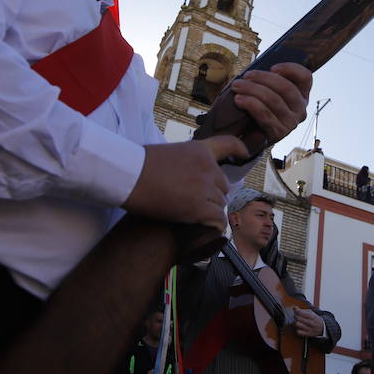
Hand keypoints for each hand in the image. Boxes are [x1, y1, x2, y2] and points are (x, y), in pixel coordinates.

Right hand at [124, 136, 246, 230]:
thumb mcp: (165, 154)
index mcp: (199, 150)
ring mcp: (206, 187)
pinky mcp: (200, 207)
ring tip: (189, 216)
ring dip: (208, 211)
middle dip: (211, 195)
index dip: (238, 148)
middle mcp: (208, 166)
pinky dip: (213, 227)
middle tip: (192, 203)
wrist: (129, 175)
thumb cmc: (136, 165)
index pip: (227, 144)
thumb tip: (184, 178)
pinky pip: (217, 221)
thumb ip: (183, 163)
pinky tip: (204, 230)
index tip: (244, 153)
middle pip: (223, 186)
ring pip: (219, 205)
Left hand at [226, 63, 311, 146]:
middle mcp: (301, 109)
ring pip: (274, 100)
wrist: (251, 136)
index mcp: (302, 95)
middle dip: (263, 78)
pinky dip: (250, 104)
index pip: (305, 77)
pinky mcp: (279, 133)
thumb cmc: (260, 107)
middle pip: (286, 87)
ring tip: (237, 86)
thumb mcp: (269, 92)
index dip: (291, 69)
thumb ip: (269, 80)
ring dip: (253, 90)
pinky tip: (239, 99)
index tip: (272, 67)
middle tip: (246, 76)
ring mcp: (291, 122)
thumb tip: (255, 71)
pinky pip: (265, 114)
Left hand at [293, 308, 324, 337]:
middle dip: (296, 316)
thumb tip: (294, 307)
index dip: (297, 311)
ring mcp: (310, 329)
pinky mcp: (308, 334)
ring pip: (297, 324)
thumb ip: (302, 310)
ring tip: (298, 322)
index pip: (302, 312)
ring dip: (296, 322)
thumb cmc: (314, 319)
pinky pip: (299, 332)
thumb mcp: (310, 313)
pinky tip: (300, 328)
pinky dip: (298, 329)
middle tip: (297, 316)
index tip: (296, 311)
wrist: (322, 328)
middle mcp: (311, 323)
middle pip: (298, 318)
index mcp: (312, 316)